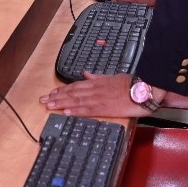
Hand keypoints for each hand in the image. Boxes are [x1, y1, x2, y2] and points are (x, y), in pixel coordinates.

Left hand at [39, 73, 166, 117]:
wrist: (144, 89)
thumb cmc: (131, 84)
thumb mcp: (112, 77)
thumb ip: (97, 77)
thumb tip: (86, 74)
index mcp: (97, 82)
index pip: (75, 86)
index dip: (62, 90)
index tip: (51, 93)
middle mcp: (95, 89)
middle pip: (71, 93)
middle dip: (56, 96)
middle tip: (42, 100)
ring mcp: (99, 98)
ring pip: (76, 100)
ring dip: (61, 103)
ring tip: (48, 105)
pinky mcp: (105, 108)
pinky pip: (87, 109)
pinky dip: (76, 110)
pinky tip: (66, 112)